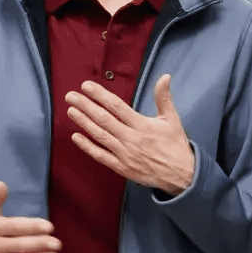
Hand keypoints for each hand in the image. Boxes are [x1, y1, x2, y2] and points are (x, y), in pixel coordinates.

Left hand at [66, 74, 195, 196]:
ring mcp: (124, 154)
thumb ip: (164, 98)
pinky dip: (87, 147)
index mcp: (142, 125)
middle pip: (104, 119)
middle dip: (85, 106)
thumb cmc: (175, 145)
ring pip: (100, 136)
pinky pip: (101, 156)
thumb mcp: (172, 120)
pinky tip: (76, 137)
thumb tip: (165, 76)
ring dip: (83, 122)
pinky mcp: (121, 168)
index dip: (100, 95)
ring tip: (70, 110)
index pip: (117, 106)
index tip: (86, 86)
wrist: (181, 176)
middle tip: (70, 96)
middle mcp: (131, 139)